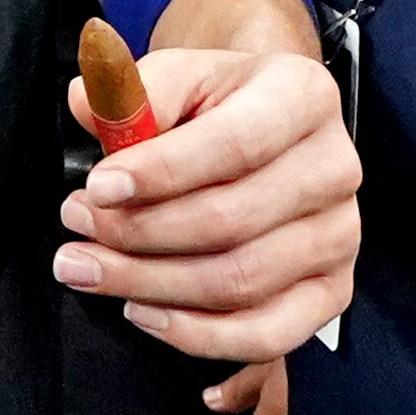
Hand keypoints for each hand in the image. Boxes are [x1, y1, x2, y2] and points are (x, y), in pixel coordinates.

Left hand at [53, 47, 360, 360]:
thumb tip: (84, 102)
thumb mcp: (180, 77)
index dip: (162, 172)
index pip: (235, 144)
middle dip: (137, 233)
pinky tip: (142, 313)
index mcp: (303, 97)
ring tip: (90, 267)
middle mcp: (335, 168)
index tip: (98, 188)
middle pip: (230, 222)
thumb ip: (135, 90)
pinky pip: (267, 337)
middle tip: (75, 226)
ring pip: (238, 283)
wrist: (265, 129)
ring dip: (149, 284)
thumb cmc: (217, 106)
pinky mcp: (332, 292)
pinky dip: (197, 337)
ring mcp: (340, 236)